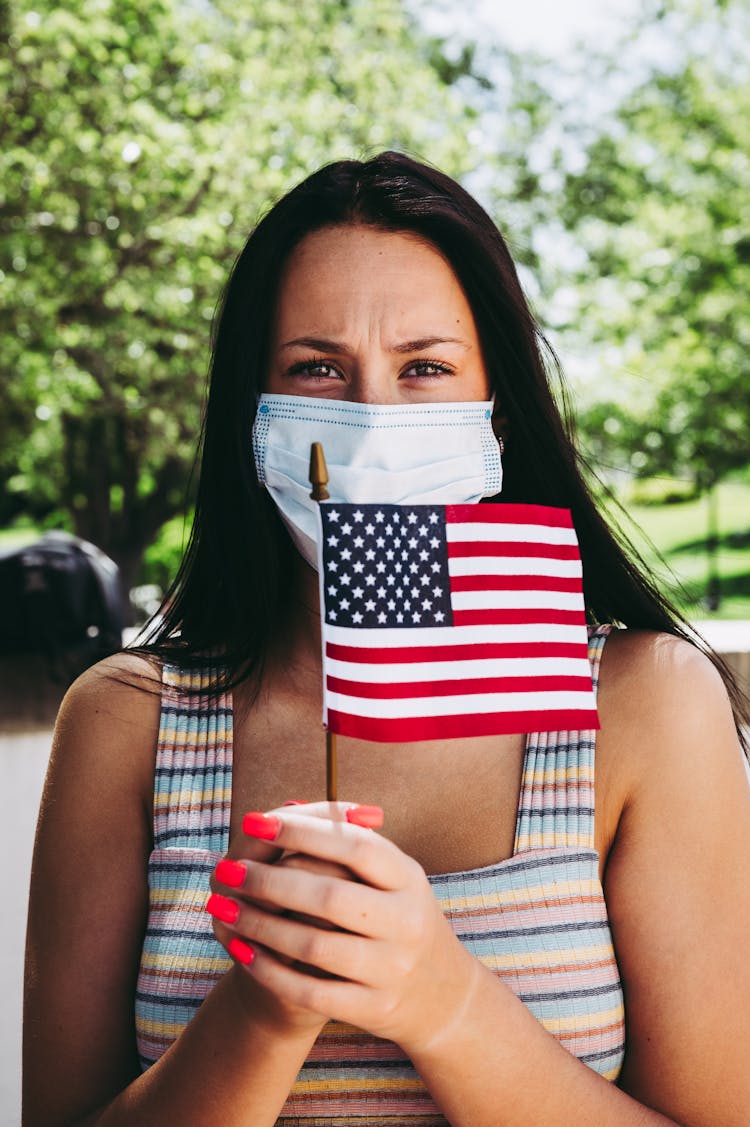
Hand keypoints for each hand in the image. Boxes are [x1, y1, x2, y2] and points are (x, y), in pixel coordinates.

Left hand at [209, 806, 479, 1056]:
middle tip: (228, 869)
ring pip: (314, 946)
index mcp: (409, 878)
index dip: (304, 831)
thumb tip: (284, 810)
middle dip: (270, 881)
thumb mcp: (390, 875)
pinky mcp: (372, 1008)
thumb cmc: (397, 916)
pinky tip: (242, 952)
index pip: (356, 846)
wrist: (438, 993)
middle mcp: (406, 922)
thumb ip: (346, 842)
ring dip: (260, 926)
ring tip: (224, 908)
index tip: (256, 820)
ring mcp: (392, 969)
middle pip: (330, 896)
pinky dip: (270, 971)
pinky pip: (310, 992)